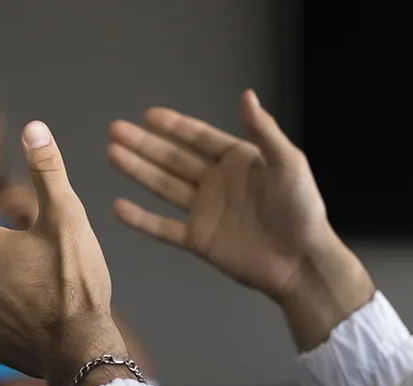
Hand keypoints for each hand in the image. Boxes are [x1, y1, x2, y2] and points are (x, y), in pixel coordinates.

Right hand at [108, 91, 374, 348]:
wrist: (301, 262)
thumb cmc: (301, 209)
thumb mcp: (288, 163)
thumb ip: (263, 130)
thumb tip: (246, 95)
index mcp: (237, 161)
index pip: (198, 138)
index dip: (173, 126)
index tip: (148, 115)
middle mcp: (216, 182)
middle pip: (173, 159)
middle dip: (144, 144)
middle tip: (115, 130)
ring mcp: (204, 211)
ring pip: (163, 186)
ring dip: (137, 170)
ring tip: (111, 153)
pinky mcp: (198, 240)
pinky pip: (163, 227)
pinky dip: (141, 219)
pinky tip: (118, 206)